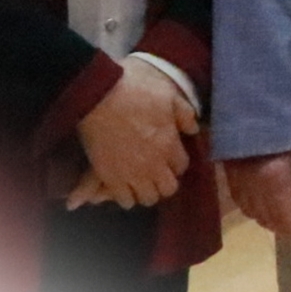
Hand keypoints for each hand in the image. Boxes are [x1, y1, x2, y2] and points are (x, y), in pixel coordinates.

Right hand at [70, 64, 193, 209]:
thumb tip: (193, 129)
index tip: (169, 155)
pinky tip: (123, 184)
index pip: (182, 166)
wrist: (97, 96)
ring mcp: (131, 174)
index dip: (176, 161)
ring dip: (145, 190)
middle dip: (164, 181)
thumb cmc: (134, 91)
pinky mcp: (109, 177)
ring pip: (147, 198)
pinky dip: (125, 195)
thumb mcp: (167, 94)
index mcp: (169, 145)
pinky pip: (124, 200)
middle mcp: (153, 165)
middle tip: (156, 171)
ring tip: (139, 180)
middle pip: (167, 188)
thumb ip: (184, 113)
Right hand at [226, 145, 290, 240]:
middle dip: (284, 228)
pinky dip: (254, 208)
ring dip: (268, 219)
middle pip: (266, 220)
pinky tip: (265, 201)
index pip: (285, 221)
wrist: (259, 97)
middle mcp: (251, 187)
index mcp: (273, 181)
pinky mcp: (226, 172)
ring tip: (285, 215)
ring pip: (251, 214)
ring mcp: (235, 181)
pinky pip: (239, 201)